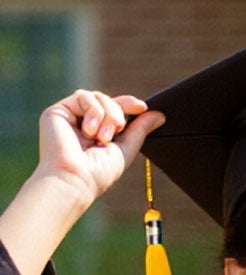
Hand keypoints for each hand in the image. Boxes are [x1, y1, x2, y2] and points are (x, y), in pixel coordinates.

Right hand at [34, 91, 158, 208]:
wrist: (75, 178)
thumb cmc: (99, 172)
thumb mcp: (126, 149)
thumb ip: (140, 130)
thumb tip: (159, 114)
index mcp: (98, 132)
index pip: (115, 109)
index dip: (129, 104)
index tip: (142, 107)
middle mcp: (83, 123)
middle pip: (108, 100)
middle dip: (118, 113)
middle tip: (116, 132)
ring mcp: (70, 116)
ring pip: (97, 96)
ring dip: (107, 114)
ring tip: (102, 137)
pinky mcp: (57, 111)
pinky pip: (83, 96)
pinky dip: (93, 111)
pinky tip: (89, 131)